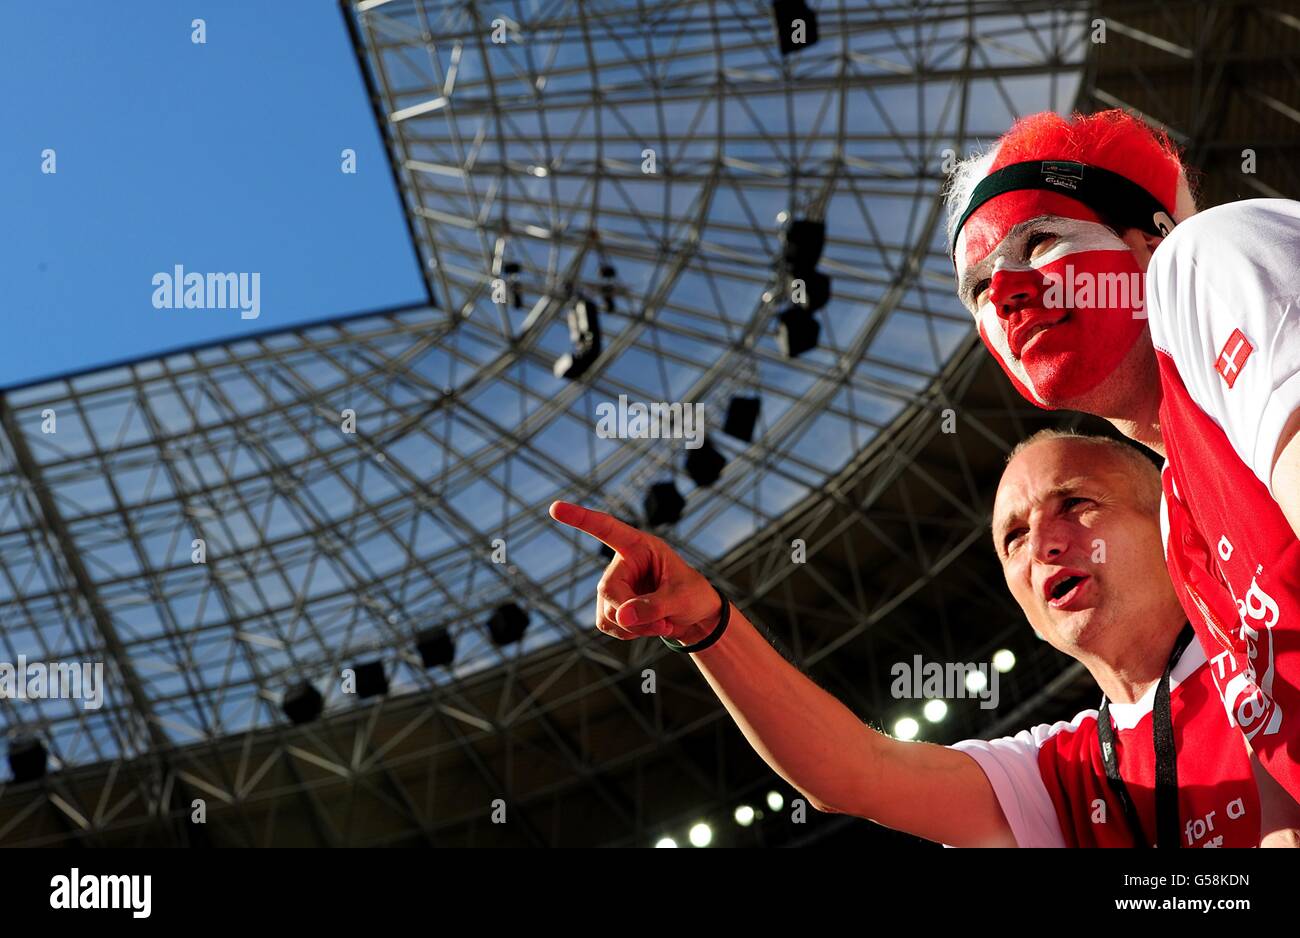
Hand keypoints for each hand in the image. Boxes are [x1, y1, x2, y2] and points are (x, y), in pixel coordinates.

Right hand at [549, 501, 722, 644]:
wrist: (696, 618)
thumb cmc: (694, 596)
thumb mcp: (682, 598)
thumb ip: (653, 606)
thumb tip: (621, 618)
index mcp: (639, 546)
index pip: (606, 529)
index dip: (580, 518)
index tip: (554, 508)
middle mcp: (622, 563)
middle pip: (608, 590)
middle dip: (632, 613)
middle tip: (662, 623)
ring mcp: (614, 586)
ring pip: (608, 613)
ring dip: (635, 628)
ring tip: (663, 624)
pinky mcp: (610, 607)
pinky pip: (608, 625)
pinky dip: (630, 633)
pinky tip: (649, 628)